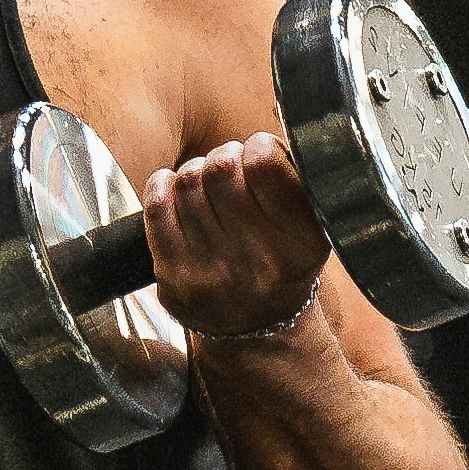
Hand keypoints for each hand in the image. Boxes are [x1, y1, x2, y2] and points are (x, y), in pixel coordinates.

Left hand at [143, 132, 328, 344]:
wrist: (255, 328)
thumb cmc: (281, 258)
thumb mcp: (312, 226)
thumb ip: (294, 181)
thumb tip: (256, 141)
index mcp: (302, 242)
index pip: (264, 164)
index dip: (258, 146)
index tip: (258, 153)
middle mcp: (260, 262)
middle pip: (221, 169)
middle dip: (222, 156)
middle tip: (229, 166)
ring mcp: (213, 272)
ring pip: (188, 183)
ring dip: (194, 172)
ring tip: (207, 185)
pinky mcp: (175, 277)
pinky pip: (156, 208)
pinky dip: (161, 186)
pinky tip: (172, 187)